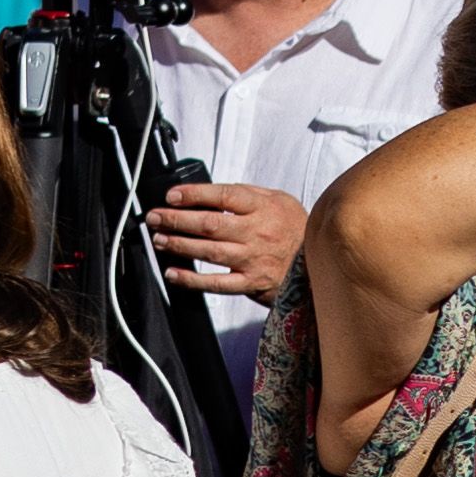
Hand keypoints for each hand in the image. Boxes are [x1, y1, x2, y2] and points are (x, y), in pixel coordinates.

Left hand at [148, 181, 306, 300]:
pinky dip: (192, 279)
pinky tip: (173, 273)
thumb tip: (208, 193)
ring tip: (160, 239)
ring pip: (209, 252)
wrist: (320, 264)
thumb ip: (248, 195)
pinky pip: (217, 283)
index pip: (224, 196)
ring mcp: (254, 259)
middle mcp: (259, 233)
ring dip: (179, 245)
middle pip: (210, 224)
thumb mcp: (280, 201)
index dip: (194, 194)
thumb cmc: (296, 230)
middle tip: (155, 217)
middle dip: (176, 219)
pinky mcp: (252, 283)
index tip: (172, 195)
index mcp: (265, 208)